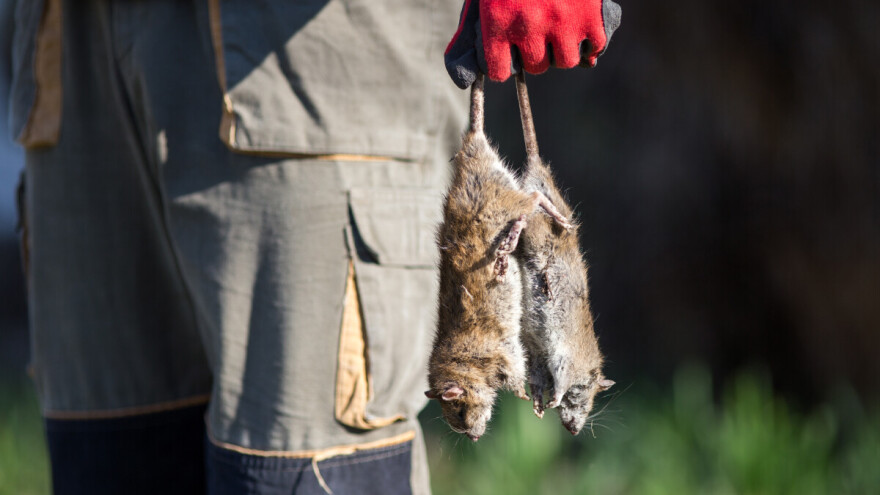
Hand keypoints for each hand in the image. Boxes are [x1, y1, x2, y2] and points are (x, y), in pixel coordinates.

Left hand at [445, 0, 621, 87]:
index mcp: (497, 22)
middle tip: (538, 29)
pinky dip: (590, 39)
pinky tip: (580, 22)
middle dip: (537, 53)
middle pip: (536, 67)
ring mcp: (561, 22)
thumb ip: (468, 38)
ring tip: (560, 26)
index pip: (500, 71)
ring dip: (563, 49)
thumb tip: (462, 81)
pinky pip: (594, 46)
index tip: (511, 52)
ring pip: (565, 61)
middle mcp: (528, 26)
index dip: (506, 63)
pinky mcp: (589, 16)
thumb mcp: (482, 2)